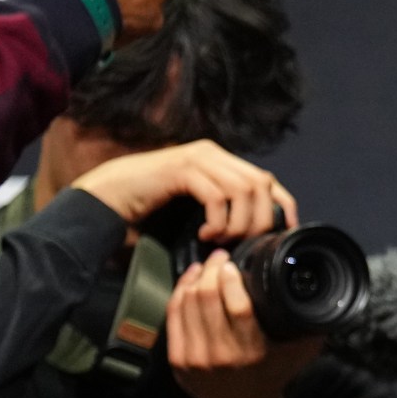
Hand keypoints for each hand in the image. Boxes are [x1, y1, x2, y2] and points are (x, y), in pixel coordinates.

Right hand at [73, 140, 296, 242]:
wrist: (110, 195)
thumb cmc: (153, 205)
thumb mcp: (197, 207)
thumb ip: (224, 208)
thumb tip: (255, 231)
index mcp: (222, 161)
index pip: (267, 179)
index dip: (283, 205)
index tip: (285, 232)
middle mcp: (214, 154)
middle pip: (261, 184)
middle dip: (259, 220)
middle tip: (242, 243)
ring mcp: (198, 159)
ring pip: (242, 190)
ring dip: (237, 223)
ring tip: (220, 240)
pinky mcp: (182, 170)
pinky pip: (216, 196)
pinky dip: (217, 221)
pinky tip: (205, 235)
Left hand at [168, 251, 324, 397]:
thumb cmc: (271, 378)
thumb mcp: (298, 355)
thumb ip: (309, 327)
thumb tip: (322, 295)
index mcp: (251, 352)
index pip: (237, 307)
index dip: (230, 279)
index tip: (232, 263)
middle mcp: (220, 355)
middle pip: (207, 299)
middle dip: (212, 271)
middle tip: (220, 258)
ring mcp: (195, 358)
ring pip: (187, 303)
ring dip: (195, 279)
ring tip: (206, 267)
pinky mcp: (178, 359)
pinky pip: (173, 316)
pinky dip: (180, 293)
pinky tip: (189, 282)